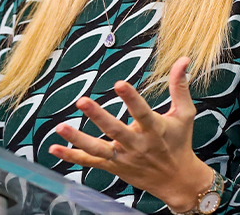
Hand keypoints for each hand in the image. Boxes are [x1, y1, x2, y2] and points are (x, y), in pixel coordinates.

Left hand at [47, 57, 213, 211]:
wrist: (177, 181)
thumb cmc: (180, 143)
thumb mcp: (184, 114)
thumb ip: (179, 86)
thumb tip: (183, 59)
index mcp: (154, 129)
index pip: (142, 112)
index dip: (131, 98)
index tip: (119, 83)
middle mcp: (137, 145)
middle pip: (115, 131)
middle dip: (98, 116)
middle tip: (82, 101)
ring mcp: (123, 158)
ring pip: (98, 149)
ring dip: (78, 139)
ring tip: (60, 128)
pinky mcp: (113, 167)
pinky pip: (90, 162)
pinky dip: (71, 157)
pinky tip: (55, 148)